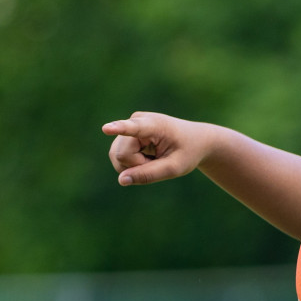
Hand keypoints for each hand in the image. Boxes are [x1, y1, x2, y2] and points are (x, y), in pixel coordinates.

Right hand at [102, 112, 217, 186]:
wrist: (194, 140)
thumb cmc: (187, 152)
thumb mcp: (174, 168)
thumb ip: (149, 174)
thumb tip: (121, 180)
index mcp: (154, 125)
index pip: (133, 127)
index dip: (118, 129)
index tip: (106, 128)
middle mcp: (136, 120)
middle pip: (122, 155)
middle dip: (138, 166)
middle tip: (158, 161)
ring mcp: (128, 127)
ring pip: (117, 157)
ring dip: (135, 166)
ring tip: (154, 158)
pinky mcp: (124, 135)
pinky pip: (119, 158)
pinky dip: (134, 164)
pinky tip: (147, 157)